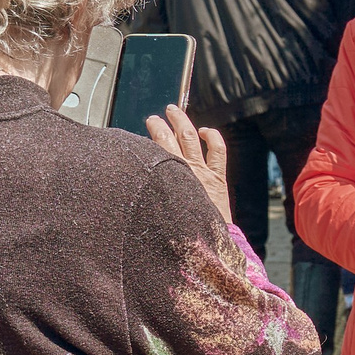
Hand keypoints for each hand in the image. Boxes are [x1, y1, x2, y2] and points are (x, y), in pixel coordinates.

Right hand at [146, 107, 231, 225]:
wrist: (206, 244)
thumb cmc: (181, 232)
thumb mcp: (158, 212)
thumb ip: (149, 195)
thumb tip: (136, 185)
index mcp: (167, 180)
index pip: (154, 150)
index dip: (148, 137)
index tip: (141, 129)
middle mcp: (183, 172)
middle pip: (168, 140)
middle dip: (160, 126)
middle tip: (154, 117)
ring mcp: (202, 172)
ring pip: (190, 138)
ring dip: (181, 122)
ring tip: (173, 110)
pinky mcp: (218, 178)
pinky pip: (217, 150)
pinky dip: (212, 137)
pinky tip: (206, 131)